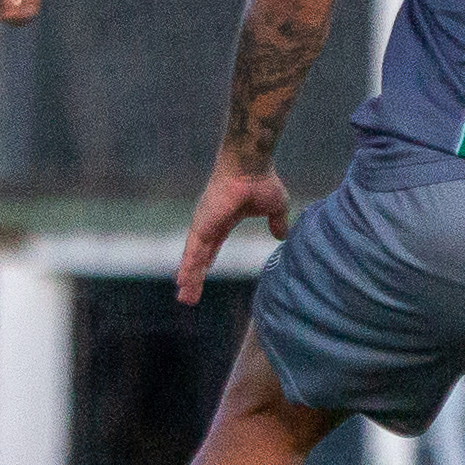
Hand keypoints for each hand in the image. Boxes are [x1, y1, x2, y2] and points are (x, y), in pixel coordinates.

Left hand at [175, 160, 291, 305]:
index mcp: (223, 221)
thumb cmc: (262, 181)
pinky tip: (183, 281)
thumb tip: (282, 236)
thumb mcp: (276, 207)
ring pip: (193, 258)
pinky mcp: (202, 226)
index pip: (211, 248)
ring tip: (184, 298)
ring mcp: (203, 225)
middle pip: (199, 257)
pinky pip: (193, 252)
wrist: (250, 166)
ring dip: (189, 278)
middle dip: (194, 277)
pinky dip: (188, 267)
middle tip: (187, 296)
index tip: (199, 277)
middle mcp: (209, 225)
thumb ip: (278, 222)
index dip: (205, 263)